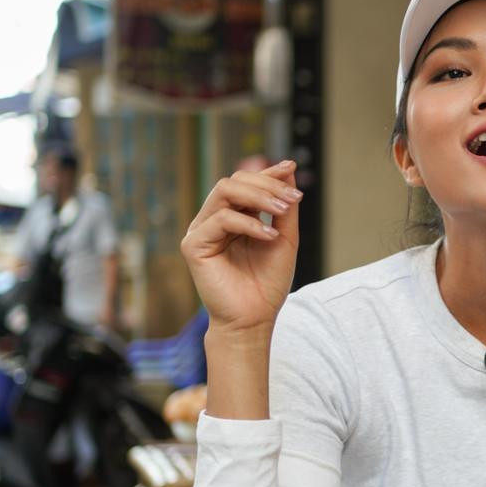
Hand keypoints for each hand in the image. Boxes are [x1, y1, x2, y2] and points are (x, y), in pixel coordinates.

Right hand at [181, 160, 301, 334]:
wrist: (254, 319)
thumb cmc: (267, 283)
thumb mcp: (284, 237)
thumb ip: (284, 207)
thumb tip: (288, 169)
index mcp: (233, 217)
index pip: (246, 184)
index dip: (268, 173)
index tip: (290, 167)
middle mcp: (213, 220)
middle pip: (234, 181)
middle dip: (266, 183)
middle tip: (292, 197)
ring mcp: (201, 231)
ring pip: (224, 192)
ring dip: (258, 196)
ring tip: (282, 210)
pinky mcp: (193, 245)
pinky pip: (220, 220)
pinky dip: (249, 224)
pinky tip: (269, 236)